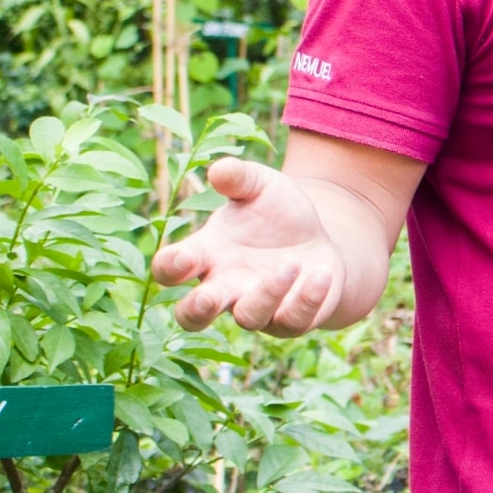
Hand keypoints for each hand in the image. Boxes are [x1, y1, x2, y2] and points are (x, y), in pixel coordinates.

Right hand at [150, 157, 345, 336]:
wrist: (319, 239)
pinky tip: (322, 274)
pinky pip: (293, 322)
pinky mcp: (291, 319)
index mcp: (206, 254)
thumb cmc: (276, 213)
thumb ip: (239, 177)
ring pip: (249, 317)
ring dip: (268, 291)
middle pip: (191, 317)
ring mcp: (257, 308)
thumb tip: (218, 170)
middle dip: (195, 311)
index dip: (170, 267)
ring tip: (292, 260)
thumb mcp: (260, 186)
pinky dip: (307, 299)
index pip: (171, 268)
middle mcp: (225, 288)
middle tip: (208, 298)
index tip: (184, 258)